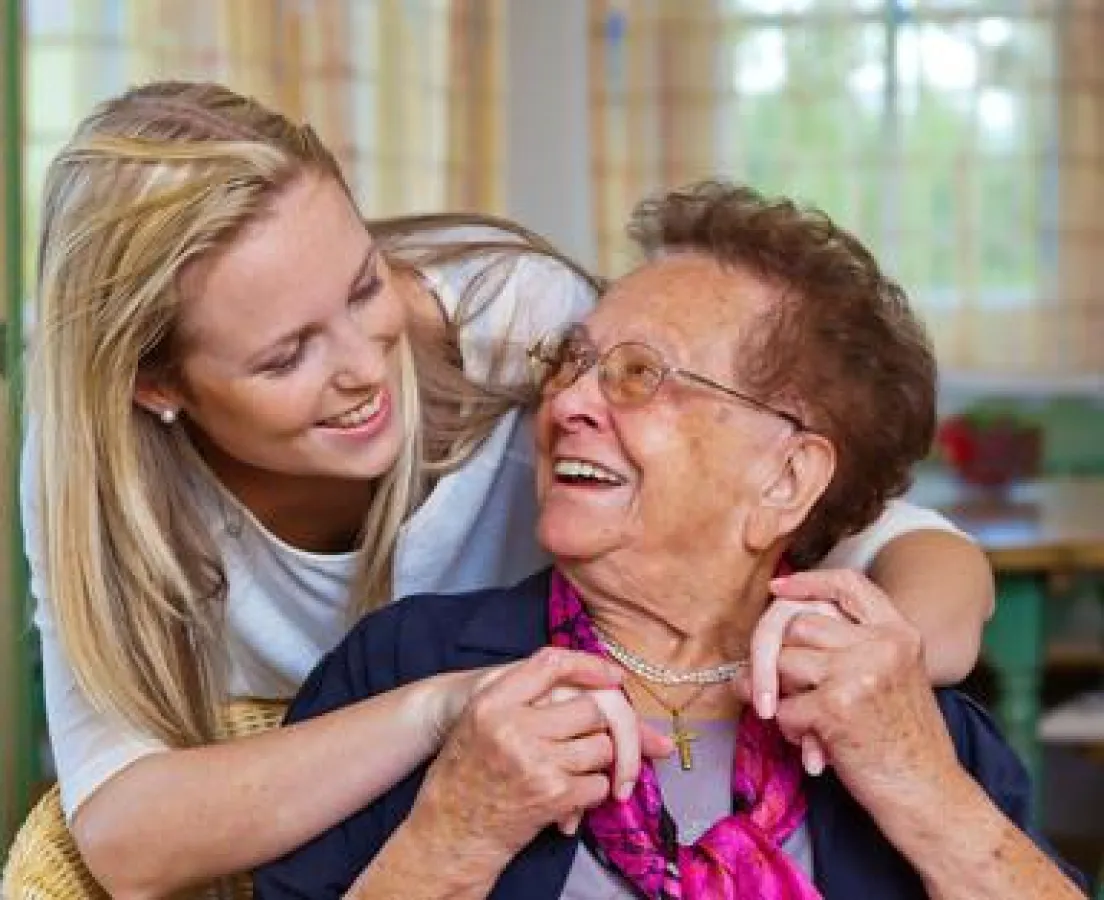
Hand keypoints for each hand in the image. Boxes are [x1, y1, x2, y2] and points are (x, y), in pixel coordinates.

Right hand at [408, 647, 669, 874]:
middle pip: (589, 707)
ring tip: (575, 767)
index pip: (550, 664)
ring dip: (597, 759)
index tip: (612, 676)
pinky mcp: (553, 795)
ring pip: (601, 746)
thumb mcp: (477, 720)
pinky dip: (593, 791)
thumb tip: (582, 677)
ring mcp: (536, 762)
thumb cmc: (463, 774)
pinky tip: (572, 794)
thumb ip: (518, 694)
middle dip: (595, 725)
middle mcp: (513, 727)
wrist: (448, 833)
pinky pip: (598, 783)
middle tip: (584, 738)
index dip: (588, 665)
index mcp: (491, 703)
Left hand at [764, 569, 962, 828]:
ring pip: (782, 661)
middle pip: (798, 624)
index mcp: (899, 634)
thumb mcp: (894, 677)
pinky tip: (813, 745)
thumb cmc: (906, 741)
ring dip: (780, 694)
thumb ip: (852, 647)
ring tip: (805, 720)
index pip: (848, 584)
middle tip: (787, 689)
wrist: (929, 793)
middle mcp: (881, 645)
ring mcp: (857, 673)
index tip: (779, 587)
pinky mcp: (835, 706)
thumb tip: (779, 631)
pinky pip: (781, 707)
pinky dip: (788, 728)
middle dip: (780, 656)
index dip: (809, 582)